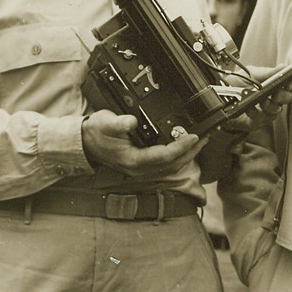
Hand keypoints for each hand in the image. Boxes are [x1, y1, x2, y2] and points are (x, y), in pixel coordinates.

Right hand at [81, 109, 203, 176]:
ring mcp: (143, 169)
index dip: (180, 147)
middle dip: (191, 152)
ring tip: (201, 141)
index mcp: (133, 161)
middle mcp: (140, 169)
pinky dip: (179, 156)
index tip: (192, 136)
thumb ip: (118, 124)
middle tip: (205, 137)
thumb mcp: (105, 123)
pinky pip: (167, 164)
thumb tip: (131, 121)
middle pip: (173, 164)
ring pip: (172, 166)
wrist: (86, 142)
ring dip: (188, 155)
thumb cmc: (96, 133)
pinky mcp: (144, 165)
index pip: (163, 157)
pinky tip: (186, 147)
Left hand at [215, 65, 291, 140]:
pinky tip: (248, 107)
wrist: (221, 98)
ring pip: (276, 109)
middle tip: (274, 93)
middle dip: (281, 95)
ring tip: (258, 100)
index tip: (290, 83)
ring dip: (267, 104)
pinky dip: (254, 112)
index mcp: (274, 83)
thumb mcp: (250, 74)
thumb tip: (283, 67)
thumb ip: (267, 72)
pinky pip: (262, 118)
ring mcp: (267, 110)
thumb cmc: (236, 85)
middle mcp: (273, 97)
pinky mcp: (258, 121)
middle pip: (287, 98)